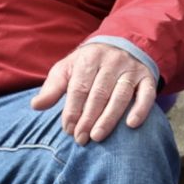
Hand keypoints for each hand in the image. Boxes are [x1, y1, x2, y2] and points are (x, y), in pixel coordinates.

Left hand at [31, 42, 158, 144]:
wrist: (122, 44)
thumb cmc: (90, 64)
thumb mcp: (69, 69)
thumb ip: (53, 87)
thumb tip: (35, 106)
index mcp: (89, 59)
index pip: (79, 87)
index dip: (73, 110)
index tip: (68, 129)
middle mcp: (111, 62)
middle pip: (99, 93)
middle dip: (88, 118)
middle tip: (81, 139)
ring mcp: (131, 70)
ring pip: (121, 96)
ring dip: (109, 118)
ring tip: (97, 136)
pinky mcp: (148, 78)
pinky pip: (147, 95)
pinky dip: (140, 110)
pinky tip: (131, 125)